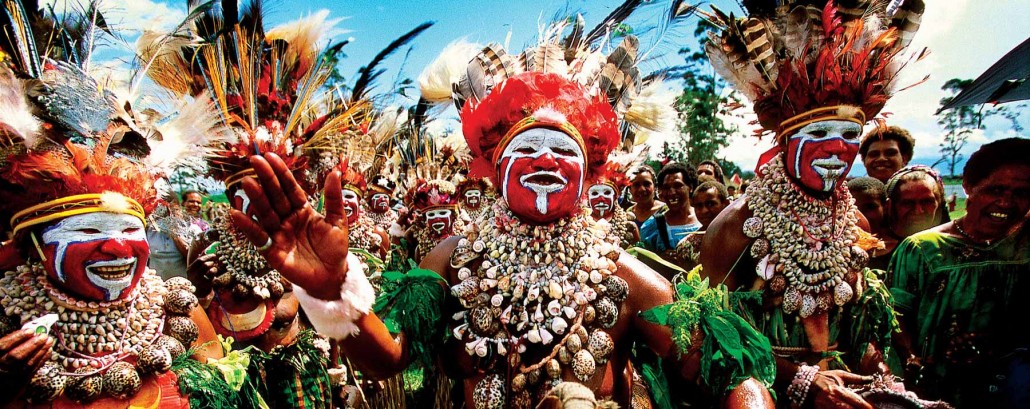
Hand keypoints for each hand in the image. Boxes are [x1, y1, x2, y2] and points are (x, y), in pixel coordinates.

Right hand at [0, 330, 53, 399]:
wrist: (3, 379)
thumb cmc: (4, 359)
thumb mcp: (2, 350)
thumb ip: (11, 341)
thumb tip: (29, 332)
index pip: (3, 346)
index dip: (17, 338)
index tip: (30, 331)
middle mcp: (1, 366)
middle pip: (16, 356)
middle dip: (32, 345)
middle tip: (43, 336)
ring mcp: (10, 375)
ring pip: (27, 364)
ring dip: (40, 351)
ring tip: (49, 341)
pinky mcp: (20, 382)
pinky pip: (33, 370)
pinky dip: (42, 359)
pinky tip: (48, 351)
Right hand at [186, 253, 218, 296]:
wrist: (197, 293)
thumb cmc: (197, 279)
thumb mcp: (195, 270)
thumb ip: (199, 261)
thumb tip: (205, 251)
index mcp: (190, 269)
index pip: (199, 260)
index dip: (208, 256)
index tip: (214, 255)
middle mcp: (193, 275)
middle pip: (205, 264)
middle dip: (212, 262)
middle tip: (214, 263)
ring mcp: (200, 281)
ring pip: (211, 270)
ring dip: (214, 269)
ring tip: (213, 270)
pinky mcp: (206, 285)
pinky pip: (214, 277)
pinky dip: (215, 275)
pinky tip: (213, 277)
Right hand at [232, 153, 349, 299]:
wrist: (332, 277)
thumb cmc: (334, 249)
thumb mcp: (337, 221)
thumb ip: (334, 199)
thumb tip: (335, 173)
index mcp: (302, 210)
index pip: (289, 188)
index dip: (280, 173)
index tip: (270, 157)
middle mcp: (287, 219)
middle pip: (275, 197)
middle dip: (266, 180)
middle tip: (255, 161)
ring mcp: (278, 235)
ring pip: (266, 214)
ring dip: (256, 199)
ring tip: (247, 182)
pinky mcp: (272, 252)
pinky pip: (258, 237)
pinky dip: (248, 227)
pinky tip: (237, 214)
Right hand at [810, 370, 873, 408]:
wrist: (806, 383)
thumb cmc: (825, 378)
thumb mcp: (840, 375)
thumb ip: (856, 378)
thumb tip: (870, 379)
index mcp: (838, 390)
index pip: (856, 401)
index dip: (865, 406)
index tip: (872, 408)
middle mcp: (833, 400)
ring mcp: (827, 407)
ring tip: (856, 408)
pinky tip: (845, 408)